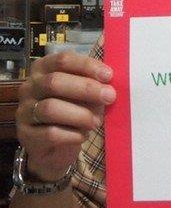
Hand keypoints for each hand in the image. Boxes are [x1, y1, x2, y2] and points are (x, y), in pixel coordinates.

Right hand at [16, 52, 115, 182]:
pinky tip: (83, 135)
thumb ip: (94, 84)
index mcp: (44, 69)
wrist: (56, 148)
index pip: (63, 60)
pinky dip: (72, 134)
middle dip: (86, 89)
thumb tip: (110, 83)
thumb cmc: (73, 111)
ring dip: (80, 114)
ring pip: (50, 108)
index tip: (108, 75)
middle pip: (54, 82)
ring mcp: (24, 111)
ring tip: (96, 121)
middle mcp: (30, 87)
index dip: (86, 66)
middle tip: (109, 97)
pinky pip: (50, 133)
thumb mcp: (84, 94)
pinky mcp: (26, 134)